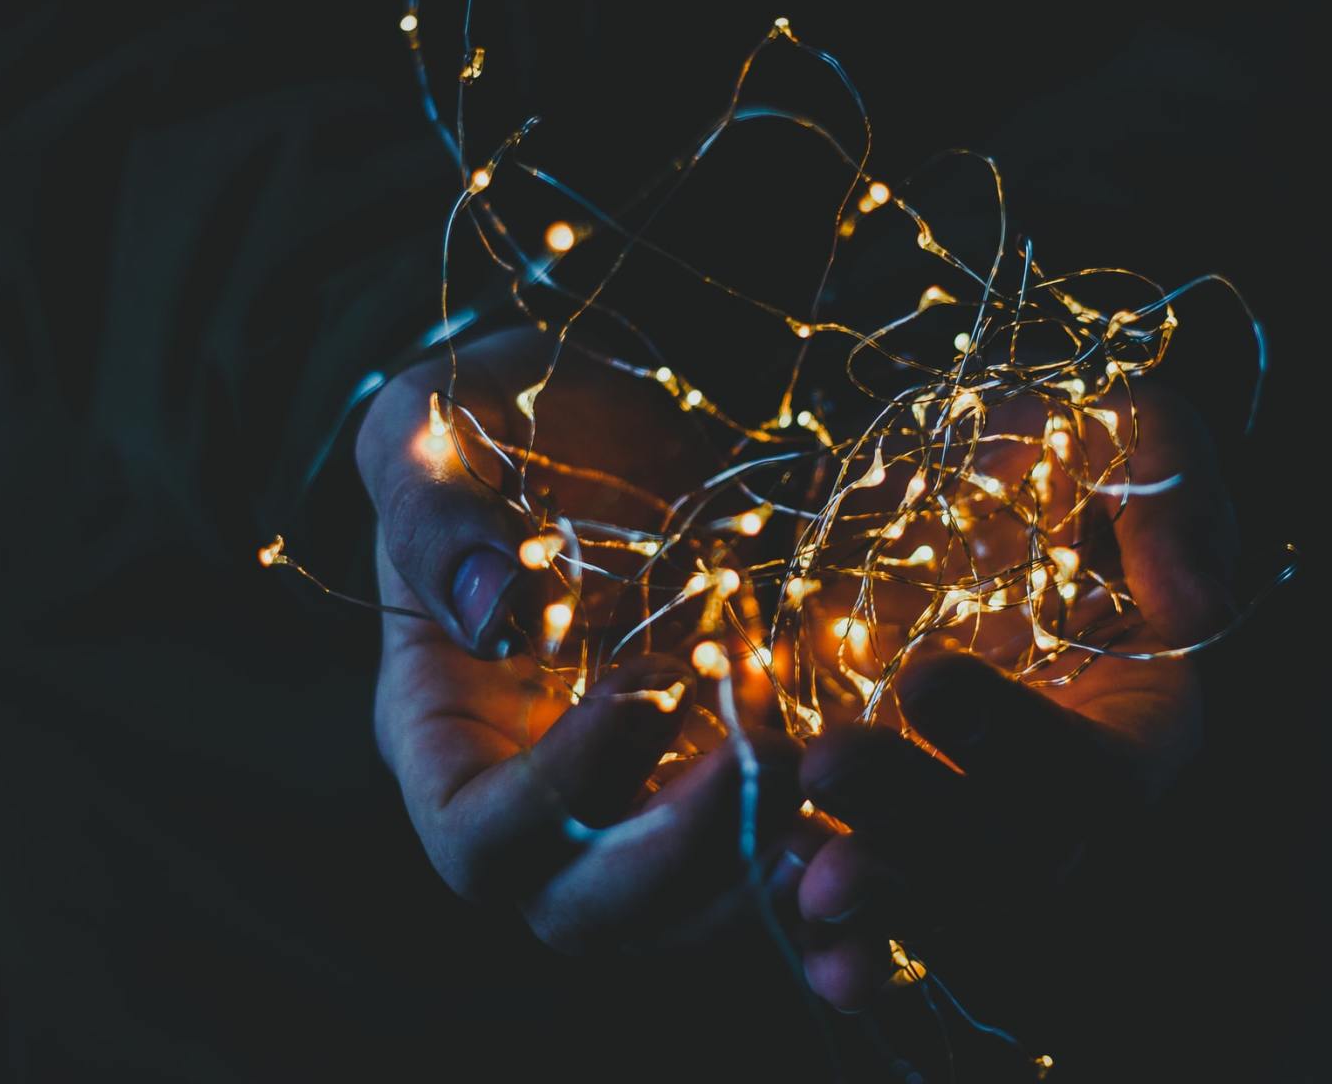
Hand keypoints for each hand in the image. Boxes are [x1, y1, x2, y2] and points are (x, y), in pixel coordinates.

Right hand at [356, 328, 814, 952]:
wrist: (615, 418)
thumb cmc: (499, 424)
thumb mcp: (430, 434)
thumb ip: (433, 515)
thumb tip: (490, 612)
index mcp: (448, 738)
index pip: (480, 837)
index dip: (559, 796)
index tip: (648, 691)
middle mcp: (546, 801)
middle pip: (591, 910)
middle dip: (686, 861)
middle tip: (772, 764)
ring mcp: (648, 801)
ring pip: (698, 913)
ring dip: (777, 886)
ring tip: (855, 821)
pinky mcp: (741, 780)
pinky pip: (782, 862)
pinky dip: (839, 867)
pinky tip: (901, 840)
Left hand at [792, 381, 1237, 1009]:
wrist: (961, 491)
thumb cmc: (1061, 458)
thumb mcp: (1130, 436)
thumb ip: (1174, 498)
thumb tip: (1199, 609)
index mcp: (1137, 720)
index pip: (1095, 768)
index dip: (1015, 739)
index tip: (924, 677)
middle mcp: (1058, 797)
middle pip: (1008, 855)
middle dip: (919, 824)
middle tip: (828, 765)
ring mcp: (973, 823)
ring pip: (940, 901)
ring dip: (875, 896)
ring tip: (801, 874)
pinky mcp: (893, 830)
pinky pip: (875, 909)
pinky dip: (839, 931)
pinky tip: (789, 915)